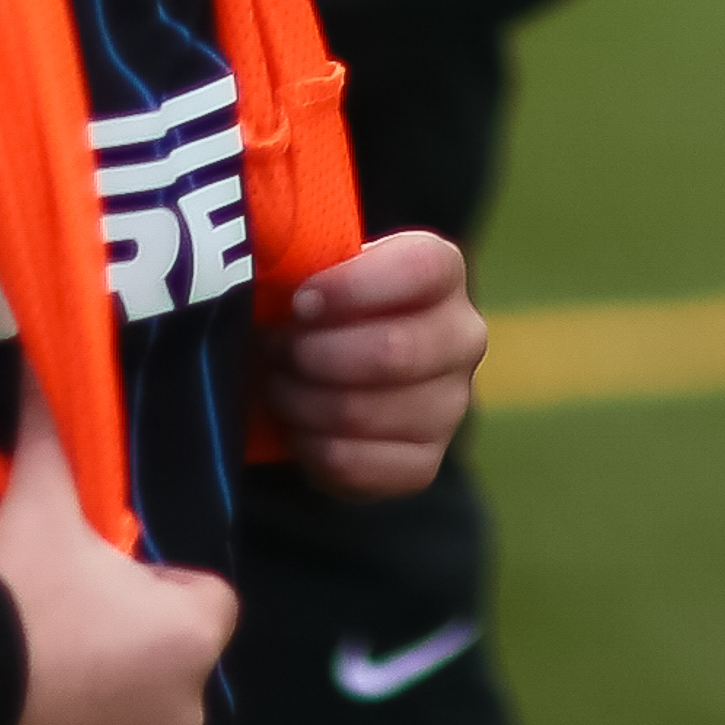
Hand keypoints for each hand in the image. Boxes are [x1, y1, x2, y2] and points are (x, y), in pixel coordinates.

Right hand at [0, 399, 232, 724]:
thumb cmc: (15, 595)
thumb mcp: (42, 502)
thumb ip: (56, 429)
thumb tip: (47, 355)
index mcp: (194, 635)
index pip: (207, 597)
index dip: (159, 583)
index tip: (104, 576)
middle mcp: (188, 707)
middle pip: (174, 656)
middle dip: (134, 640)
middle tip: (65, 621)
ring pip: (141, 709)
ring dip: (110, 694)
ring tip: (42, 668)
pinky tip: (33, 716)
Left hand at [261, 229, 482, 499]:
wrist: (342, 366)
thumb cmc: (326, 304)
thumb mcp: (324, 267)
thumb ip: (306, 261)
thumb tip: (263, 269)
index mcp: (444, 271)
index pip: (421, 269)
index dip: (353, 286)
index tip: (299, 301)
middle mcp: (462, 337)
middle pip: (392, 351)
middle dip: (312, 352)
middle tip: (272, 347)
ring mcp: (450, 405)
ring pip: (363, 412)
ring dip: (299, 400)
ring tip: (274, 382)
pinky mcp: (425, 462)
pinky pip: (355, 463)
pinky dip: (309, 446)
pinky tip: (295, 425)